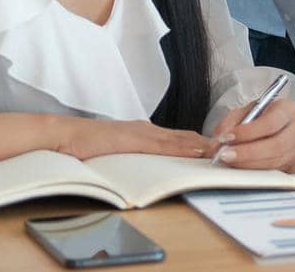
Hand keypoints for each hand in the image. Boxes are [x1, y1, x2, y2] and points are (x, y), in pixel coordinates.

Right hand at [53, 117, 215, 161]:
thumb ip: (132, 154)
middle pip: (184, 136)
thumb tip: (144, 164)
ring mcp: (141, 133)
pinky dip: (182, 149)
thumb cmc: (83, 144)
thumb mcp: (115, 150)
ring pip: (179, 139)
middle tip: (231, 146)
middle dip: (207, 142)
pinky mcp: (134, 140)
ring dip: (201, 145)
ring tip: (223, 149)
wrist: (63, 134)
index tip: (218, 147)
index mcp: (142, 132)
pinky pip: (164, 145)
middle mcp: (145, 129)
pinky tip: (197, 152)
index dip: (199, 142)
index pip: (178, 137)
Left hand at [211, 98, 294, 170]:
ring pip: (276, 161)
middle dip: (248, 153)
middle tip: (225, 155)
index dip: (249, 132)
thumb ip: (229, 125)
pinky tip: (240, 167)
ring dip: (248, 164)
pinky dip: (254, 171)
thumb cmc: (260, 117)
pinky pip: (274, 171)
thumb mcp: (244, 113)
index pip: (271, 122)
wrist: (275, 124)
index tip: (228, 138)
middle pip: (277, 145)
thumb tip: (216, 145)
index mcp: (288, 109)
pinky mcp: (293, 163)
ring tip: (229, 161)